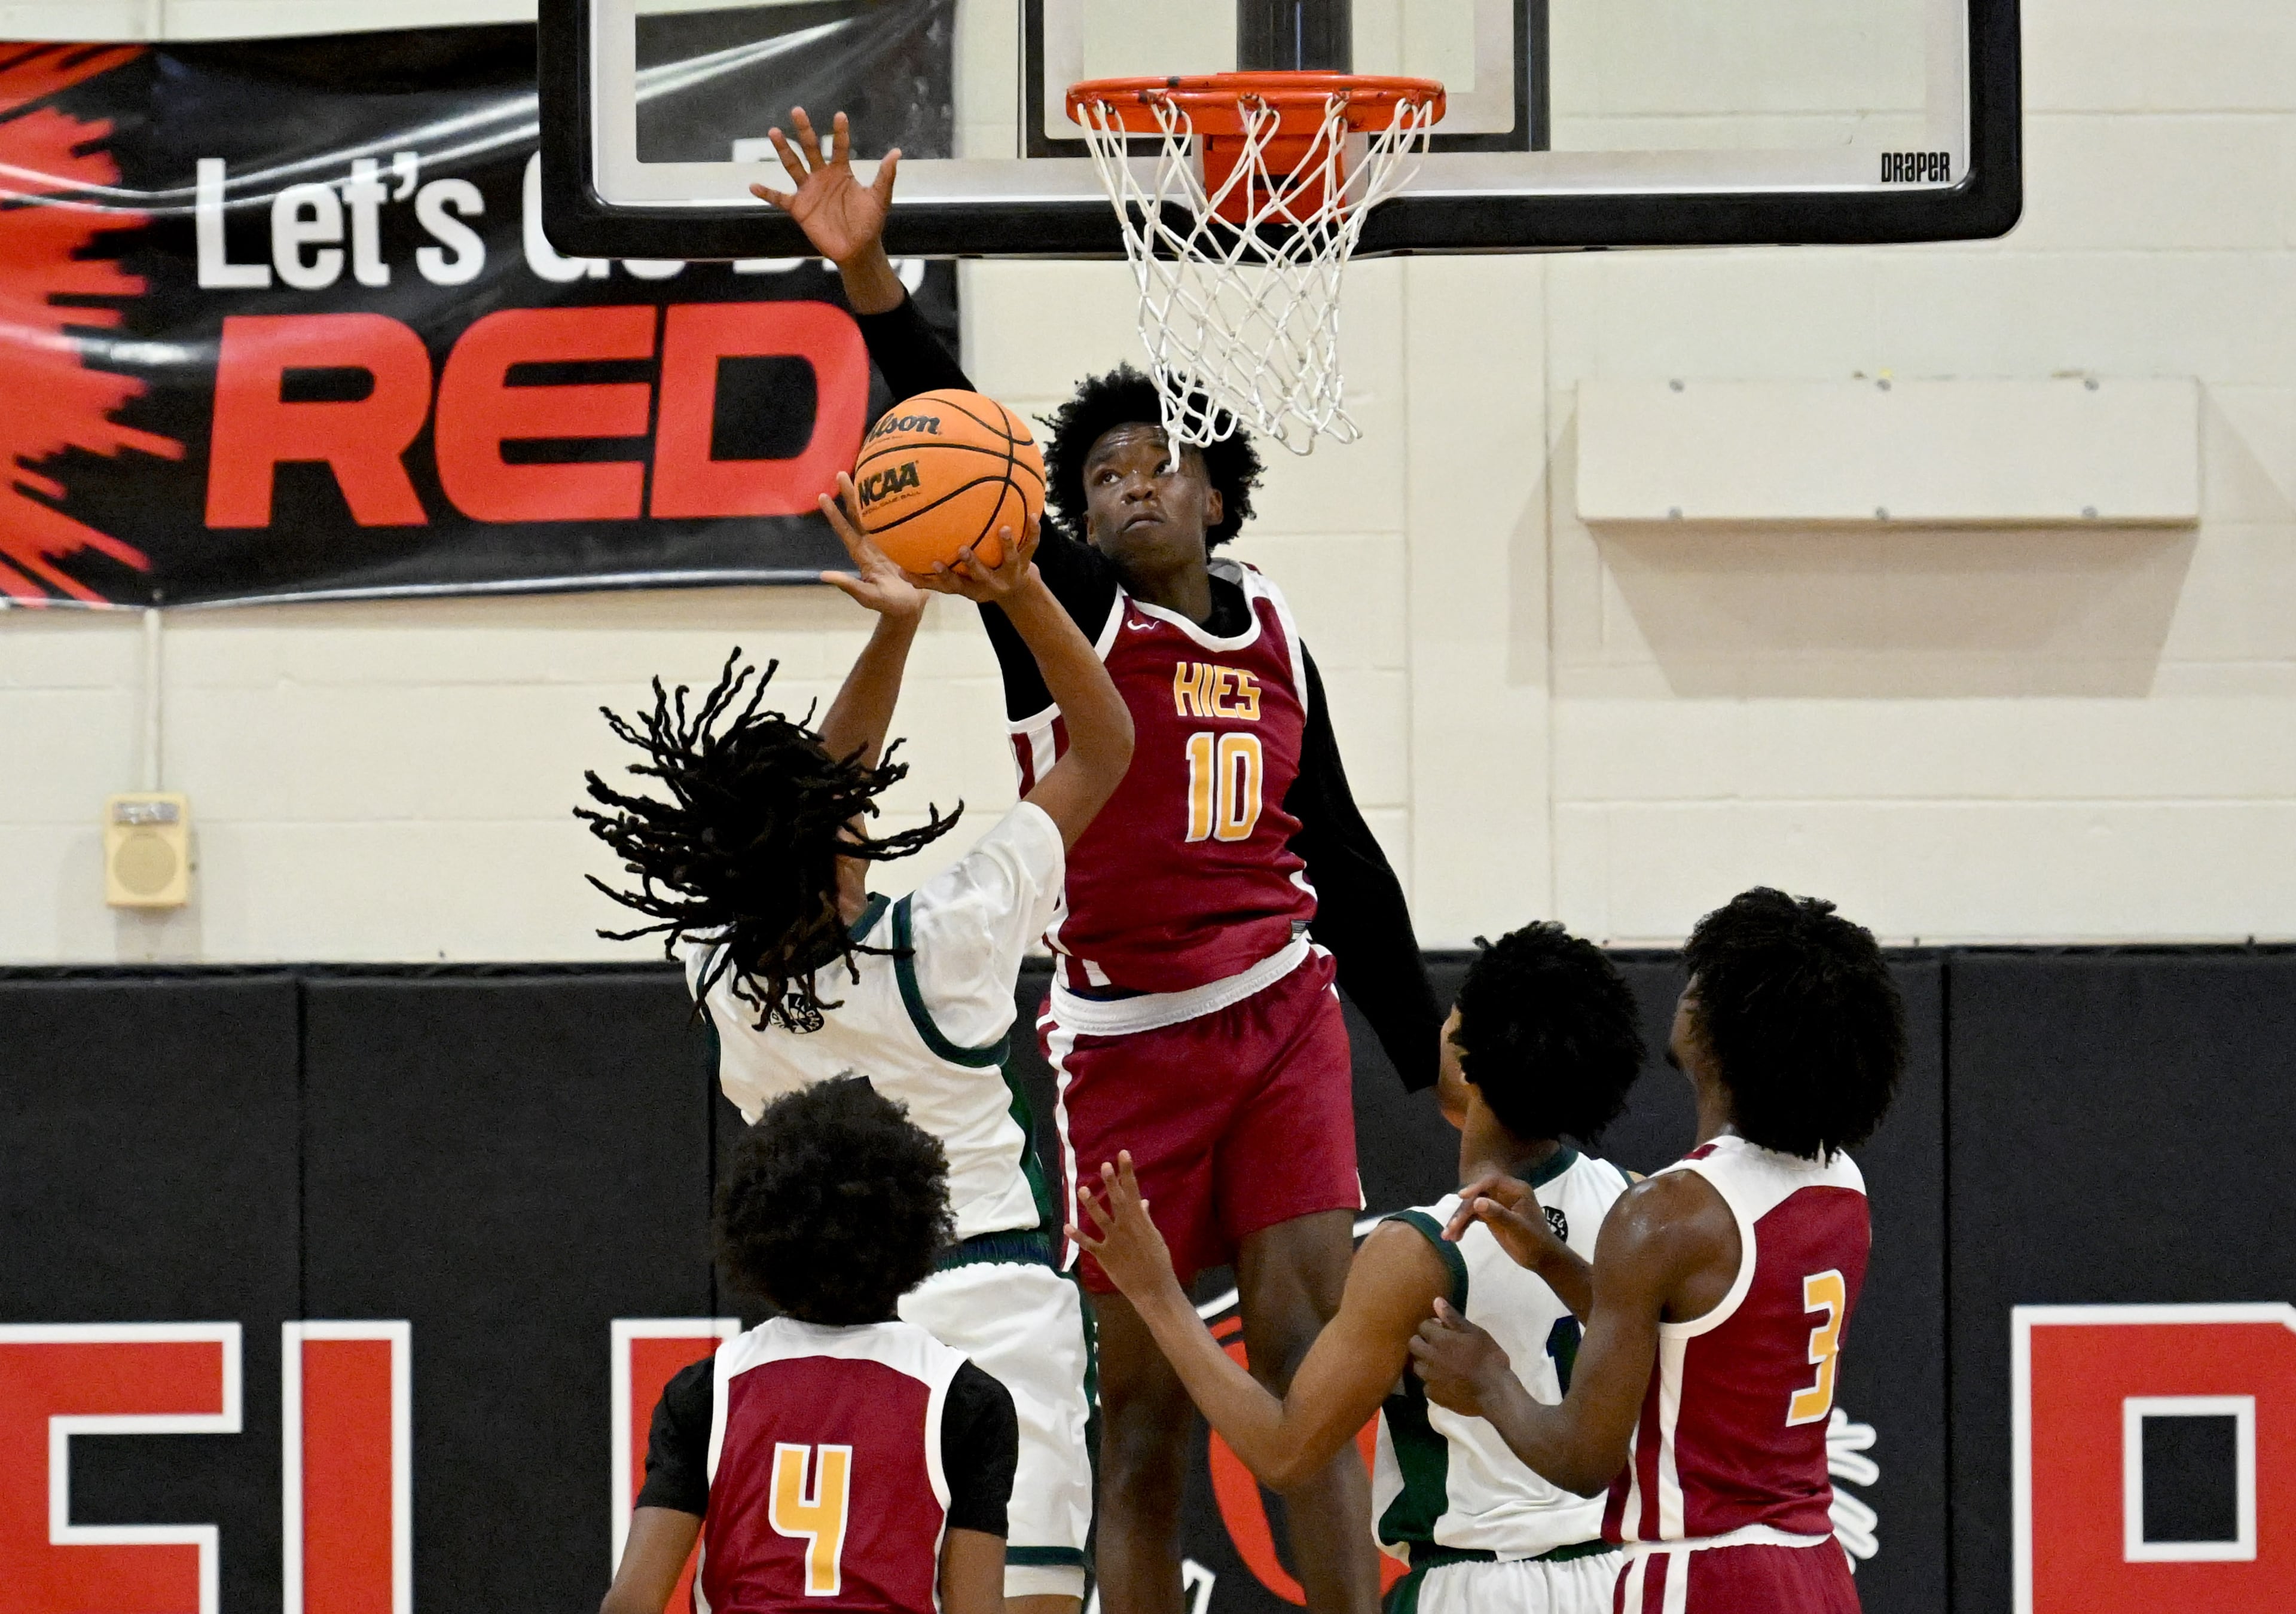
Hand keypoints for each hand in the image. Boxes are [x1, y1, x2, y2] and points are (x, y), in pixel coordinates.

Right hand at [748, 107, 897, 265]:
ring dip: (783, 150)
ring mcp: (809, 191)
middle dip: (804, 131)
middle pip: (810, 148)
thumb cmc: (870, 223)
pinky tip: (753, 185)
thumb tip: (897, 152)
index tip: (840, 115)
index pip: (839, 146)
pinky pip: (779, 199)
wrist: (858, 249)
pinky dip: (766, 193)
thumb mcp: (879, 198)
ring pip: (793, 165)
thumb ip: (885, 175)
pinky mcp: (799, 208)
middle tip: (797, 110)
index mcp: (841, 171)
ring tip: (774, 132)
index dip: (840, 132)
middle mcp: (822, 177)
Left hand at [817, 474, 924, 623]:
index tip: (822, 496)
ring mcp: (886, 543)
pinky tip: (898, 493)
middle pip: (858, 516)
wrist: (910, 609)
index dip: (834, 514)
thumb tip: (823, 576)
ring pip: (875, 516)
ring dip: (869, 496)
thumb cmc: (889, 605)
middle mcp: (871, 545)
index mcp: (862, 556)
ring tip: (866, 474)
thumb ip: (848, 586)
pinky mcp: (902, 544)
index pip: (845, 531)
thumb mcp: (868, 597)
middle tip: (840, 473)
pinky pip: (896, 522)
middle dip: (849, 495)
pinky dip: (893, 507)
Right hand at [908, 517, 1040, 604]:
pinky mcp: (1026, 563)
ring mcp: (1010, 573)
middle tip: (962, 549)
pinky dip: (1033, 531)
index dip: (944, 577)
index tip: (933, 563)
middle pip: (980, 575)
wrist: (1016, 593)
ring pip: (1009, 560)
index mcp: (971, 588)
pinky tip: (1035, 514)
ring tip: (1004, 528)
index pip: (954, 585)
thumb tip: (898, 568)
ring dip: (1007, 545)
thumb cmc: (976, 582)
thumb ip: (929, 578)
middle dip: (972, 564)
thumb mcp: (956, 584)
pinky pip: (1032, 545)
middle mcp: (990, 584)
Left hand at [1066, 1152, 1179, 1303]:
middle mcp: (1126, 1227)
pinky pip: (1089, 1244)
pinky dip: (1077, 1236)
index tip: (1123, 1155)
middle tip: (1104, 1164)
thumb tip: (1141, 1202)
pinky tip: (1067, 1226)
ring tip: (1082, 1189)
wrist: (1154, 1289)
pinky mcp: (1105, 1255)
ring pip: (1100, 1218)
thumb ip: (1145, 1219)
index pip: (1133, 1191)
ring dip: (1091, 1203)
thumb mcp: (1155, 1237)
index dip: (1127, 1172)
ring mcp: (1114, 1241)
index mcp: (1140, 1221)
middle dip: (1111, 1181)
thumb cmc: (1158, 1262)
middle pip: (1117, 1200)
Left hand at [1408, 1298, 1514, 1417]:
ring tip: (1439, 1364)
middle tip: (1437, 1345)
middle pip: (1413, 1345)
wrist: (1495, 1394)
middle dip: (1421, 1341)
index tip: (1441, 1329)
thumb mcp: (1476, 1333)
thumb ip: (1453, 1318)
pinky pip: (1425, 1385)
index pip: (1422, 1326)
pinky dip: (1432, 1381)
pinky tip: (1444, 1382)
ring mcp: (1429, 1378)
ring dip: (1424, 1361)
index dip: (1431, 1326)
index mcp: (1439, 1340)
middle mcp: (1429, 1357)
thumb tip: (1436, 1301)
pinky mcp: (1433, 1395)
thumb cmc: (1489, 1359)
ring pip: (1416, 1365)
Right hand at [1443, 1174, 1568, 1274]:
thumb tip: (1477, 1202)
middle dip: (1463, 1211)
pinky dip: (1464, 1226)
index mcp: (1516, 1190)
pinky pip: (1474, 1216)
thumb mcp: (1518, 1228)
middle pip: (1478, 1196)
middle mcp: (1505, 1194)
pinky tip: (1455, 1237)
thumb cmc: (1535, 1241)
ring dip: (1460, 1220)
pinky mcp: (1491, 1215)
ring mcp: (1497, 1204)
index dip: (1475, 1187)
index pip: (1492, 1182)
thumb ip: (1498, 1214)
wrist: (1542, 1258)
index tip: (1461, 1196)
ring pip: (1472, 1206)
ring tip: (1447, 1236)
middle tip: (1451, 1228)